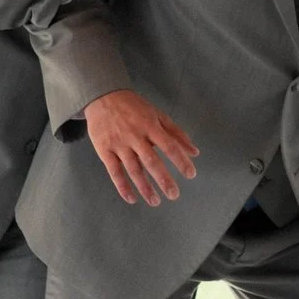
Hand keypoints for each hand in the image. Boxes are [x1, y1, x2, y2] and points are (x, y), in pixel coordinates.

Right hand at [83, 89, 199, 205]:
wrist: (102, 97)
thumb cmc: (134, 107)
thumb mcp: (157, 115)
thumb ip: (176, 133)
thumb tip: (195, 152)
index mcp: (150, 126)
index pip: (169, 146)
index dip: (180, 161)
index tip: (190, 174)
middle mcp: (135, 136)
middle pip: (151, 161)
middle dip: (163, 179)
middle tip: (174, 195)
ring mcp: (119, 144)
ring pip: (133, 169)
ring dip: (145, 187)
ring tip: (155, 202)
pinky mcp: (104, 151)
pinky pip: (114, 172)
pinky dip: (122, 187)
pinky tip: (132, 199)